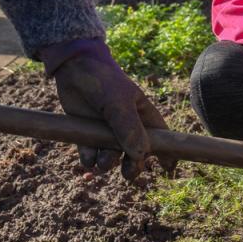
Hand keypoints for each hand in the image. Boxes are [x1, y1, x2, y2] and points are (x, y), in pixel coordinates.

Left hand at [46, 40, 171, 179]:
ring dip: (109, 163)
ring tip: (103, 162)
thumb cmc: (104, 82)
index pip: (160, 136)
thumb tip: (140, 156)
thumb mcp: (119, 104)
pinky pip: (91, 154)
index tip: (169, 168)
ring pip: (112, 156)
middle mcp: (126, 125)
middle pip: (135, 152)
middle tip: (128, 173)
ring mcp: (106, 130)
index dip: (166, 152)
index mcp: (142, 114)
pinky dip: (89, 159)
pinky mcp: (86, 133)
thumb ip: (130, 129)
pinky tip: (88, 158)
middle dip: (133, 165)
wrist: (73, 68)